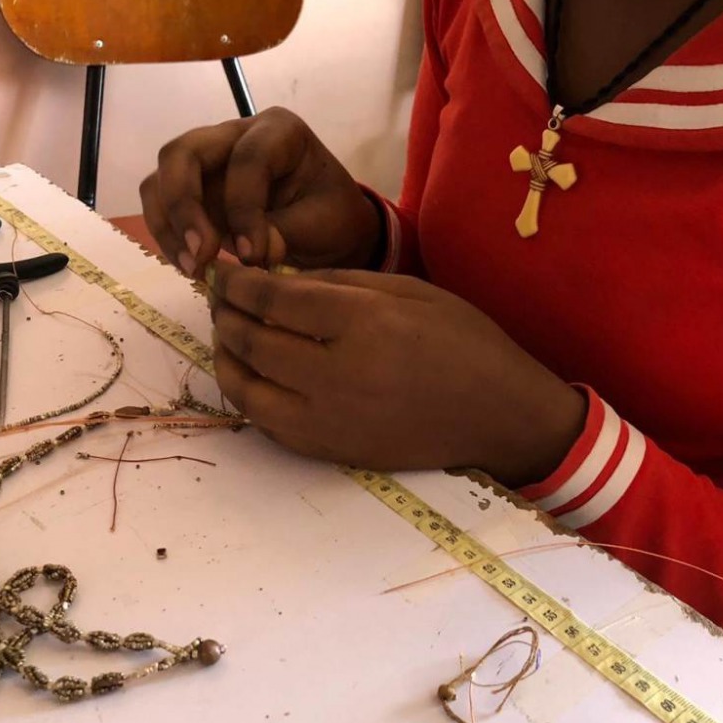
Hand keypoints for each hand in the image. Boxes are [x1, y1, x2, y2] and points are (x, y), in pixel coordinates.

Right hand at [140, 108, 382, 275]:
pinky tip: (190, 265)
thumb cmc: (331, 218)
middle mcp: (234, 135)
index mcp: (279, 131)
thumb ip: (286, 233)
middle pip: (183, 153)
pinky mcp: (192, 191)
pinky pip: (161, 205)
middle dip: (183, 205)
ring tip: (192, 268)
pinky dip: (167, 236)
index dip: (244, 207)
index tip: (252, 255)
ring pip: (161, 178)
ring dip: (168, 225)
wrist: (329, 230)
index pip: (248, 158)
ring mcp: (208, 162)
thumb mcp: (323, 224)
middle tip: (199, 254)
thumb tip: (250, 253)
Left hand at [208, 263, 586, 486]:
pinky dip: (249, 396)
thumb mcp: (410, 291)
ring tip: (229, 337)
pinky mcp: (330, 451)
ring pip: (247, 389)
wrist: (499, 417)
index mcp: (363, 324)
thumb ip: (340, 284)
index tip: (224, 271)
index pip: (273, 300)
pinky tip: (254, 376)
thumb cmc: (465, 343)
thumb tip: (278, 280)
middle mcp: (337, 375)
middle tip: (222, 299)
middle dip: (226, 315)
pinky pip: (267, 424)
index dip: (239, 283)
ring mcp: (330, 421)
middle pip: (252, 342)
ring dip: (227, 358)